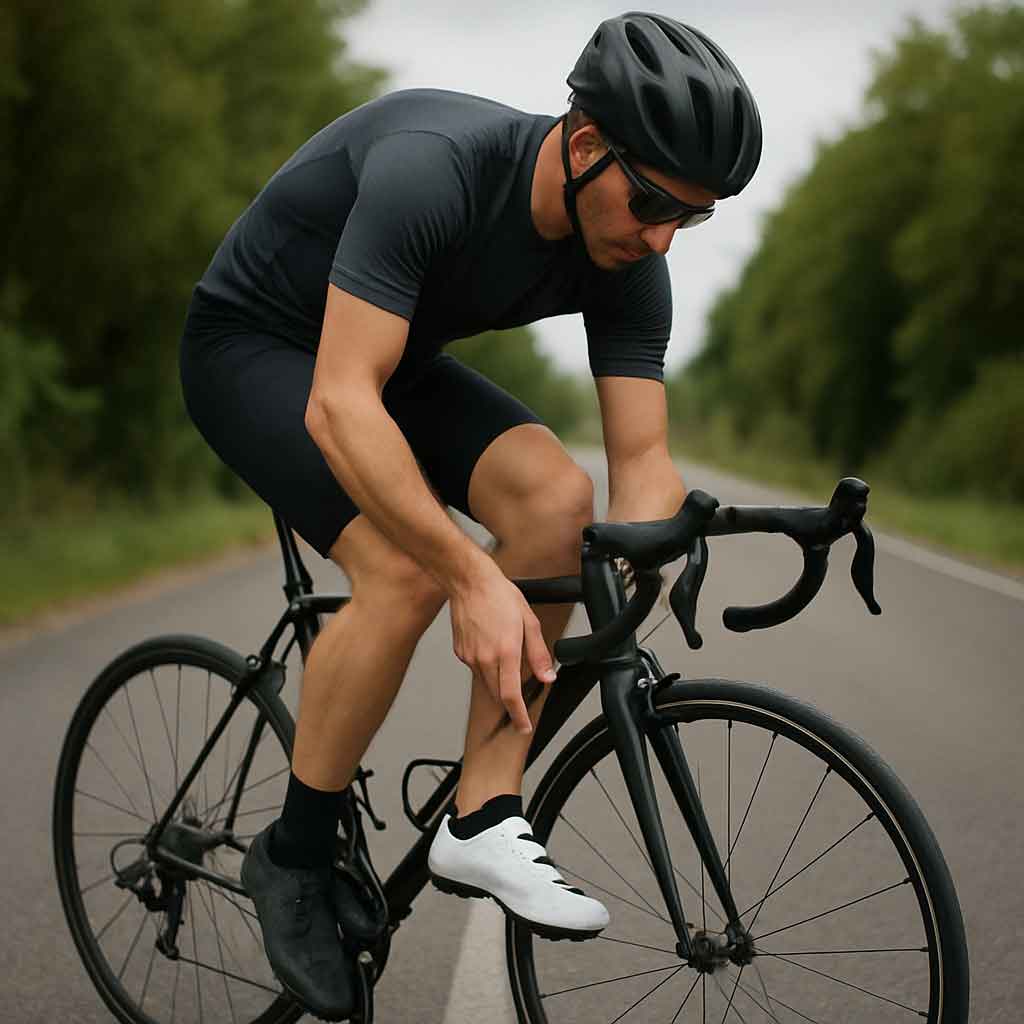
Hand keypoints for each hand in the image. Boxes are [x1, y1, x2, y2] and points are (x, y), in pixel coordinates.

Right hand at [449, 569, 555, 734]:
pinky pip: (475, 669)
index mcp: (506, 651)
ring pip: (486, 683)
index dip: (519, 716)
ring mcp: (470, 657)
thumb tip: (547, 676)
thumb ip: (538, 654)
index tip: (524, 726)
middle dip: (509, 700)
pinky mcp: (460, 653)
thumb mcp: (529, 622)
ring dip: (498, 682)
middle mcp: (485, 658)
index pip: (511, 695)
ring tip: (505, 656)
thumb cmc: (499, 596)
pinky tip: (490, 646)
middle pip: (498, 694)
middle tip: (520, 694)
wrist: (469, 582)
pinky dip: (485, 667)